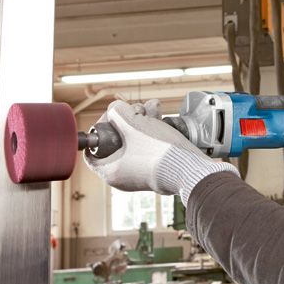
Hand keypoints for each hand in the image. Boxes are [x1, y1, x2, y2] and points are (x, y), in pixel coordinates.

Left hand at [83, 99, 238, 204]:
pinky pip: (148, 147)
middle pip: (117, 141)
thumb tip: (115, 109)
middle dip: (128, 119)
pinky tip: (160, 117)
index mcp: (111, 171)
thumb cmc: (158, 151)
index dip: (101, 128)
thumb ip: (117, 113)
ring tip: (153, 108)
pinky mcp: (156, 169)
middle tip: (137, 110)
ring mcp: (141, 173)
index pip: (93, 150)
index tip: (113, 116)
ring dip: (143, 121)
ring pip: (135, 141)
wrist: (190, 168)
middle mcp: (123, 176)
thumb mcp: (132, 125)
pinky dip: (152, 132)